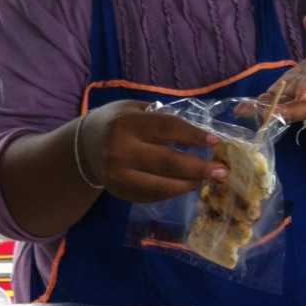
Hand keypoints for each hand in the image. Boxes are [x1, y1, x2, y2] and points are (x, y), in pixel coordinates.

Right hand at [77, 100, 225, 201]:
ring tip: (210, 179)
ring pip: (162, 186)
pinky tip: (189, 184)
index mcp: (127, 124)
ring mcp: (119, 176)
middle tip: (222, 170)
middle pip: (167, 163)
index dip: (193, 135)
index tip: (216, 141)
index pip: (166, 129)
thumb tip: (201, 131)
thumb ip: (163, 118)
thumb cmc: (117, 121)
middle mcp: (121, 151)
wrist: (83, 146)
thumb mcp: (135, 109)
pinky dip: (174, 191)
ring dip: (191, 184)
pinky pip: (153, 196)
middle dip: (199, 168)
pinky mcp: (120, 192)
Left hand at [258, 14, 305, 125]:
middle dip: (289, 110)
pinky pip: (272, 103)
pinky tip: (242, 110)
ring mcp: (296, 97)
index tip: (304, 93)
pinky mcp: (284, 95)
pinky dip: (258, 107)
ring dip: (268, 111)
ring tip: (248, 110)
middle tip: (273, 111)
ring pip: (285, 108)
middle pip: (304, 107)